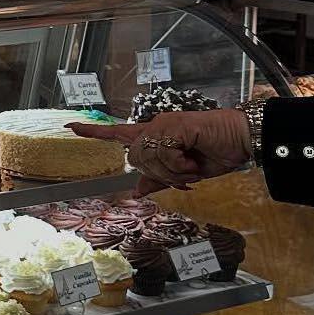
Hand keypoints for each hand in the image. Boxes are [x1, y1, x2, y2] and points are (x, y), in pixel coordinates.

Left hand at [67, 109, 251, 195]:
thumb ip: (159, 179)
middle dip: (158, 174)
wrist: (242, 141)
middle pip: (134, 157)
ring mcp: (164, 124)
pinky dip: (179, 164)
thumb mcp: (185, 173)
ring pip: (147, 157)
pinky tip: (193, 161)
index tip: (70, 126)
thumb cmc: (216, 152)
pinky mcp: (174, 125)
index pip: (118, 133)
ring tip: (191, 168)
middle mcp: (155, 127)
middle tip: (184, 176)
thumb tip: (136, 190)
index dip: (94, 131)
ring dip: (171, 171)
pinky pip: (164, 153)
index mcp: (155, 136)